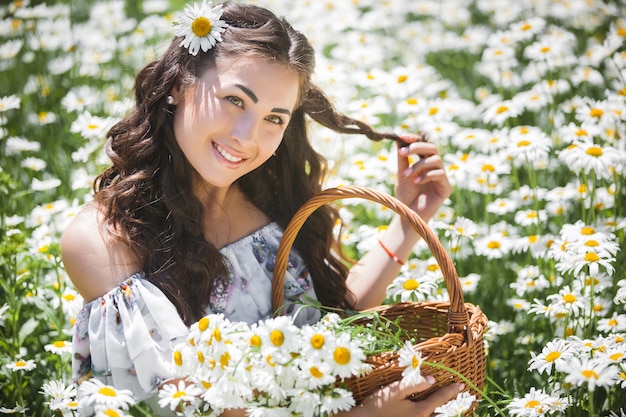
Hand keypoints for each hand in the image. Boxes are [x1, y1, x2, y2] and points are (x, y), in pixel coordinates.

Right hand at [339, 376, 461, 416]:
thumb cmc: (379, 404)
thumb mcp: (395, 390)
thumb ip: (414, 383)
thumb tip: (432, 379)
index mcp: (420, 411)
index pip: (440, 398)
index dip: (451, 390)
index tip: (461, 385)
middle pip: (442, 415)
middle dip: (452, 407)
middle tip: (462, 401)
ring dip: (443, 414)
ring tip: (449, 409)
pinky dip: (433, 416)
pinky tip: (432, 413)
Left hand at [395, 133, 451, 222]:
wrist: (408, 214)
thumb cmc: (405, 195)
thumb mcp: (401, 174)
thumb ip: (402, 159)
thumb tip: (398, 139)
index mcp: (424, 162)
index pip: (423, 144)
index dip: (414, 139)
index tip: (401, 137)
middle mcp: (435, 167)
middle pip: (432, 148)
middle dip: (417, 147)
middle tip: (403, 152)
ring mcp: (442, 176)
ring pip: (436, 159)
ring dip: (419, 165)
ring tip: (407, 176)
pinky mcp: (446, 187)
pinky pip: (440, 174)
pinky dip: (426, 176)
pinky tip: (416, 182)